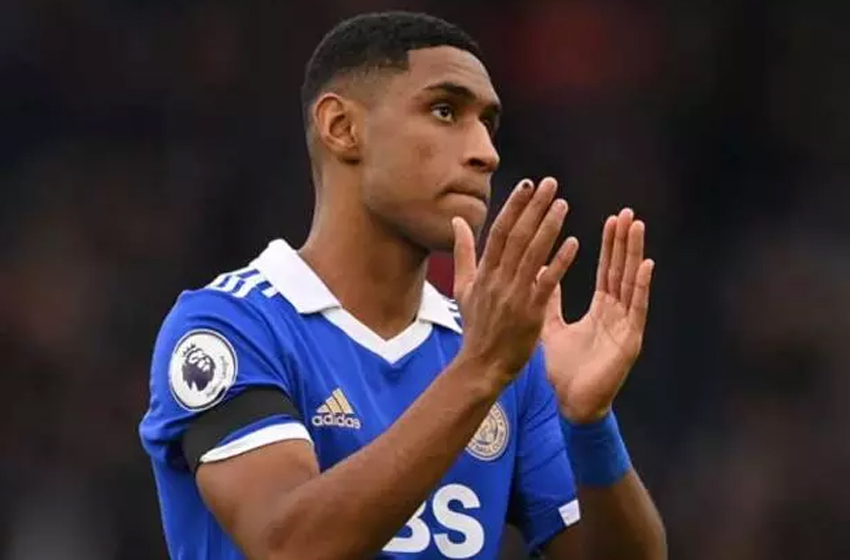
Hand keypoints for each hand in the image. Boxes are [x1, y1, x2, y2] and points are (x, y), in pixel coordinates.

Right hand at [452, 177, 578, 383]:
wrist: (481, 365)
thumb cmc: (476, 327)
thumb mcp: (464, 287)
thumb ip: (463, 253)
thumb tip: (456, 221)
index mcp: (483, 272)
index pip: (500, 231)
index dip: (514, 206)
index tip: (527, 184)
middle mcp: (498, 279)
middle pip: (518, 236)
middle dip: (534, 207)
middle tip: (551, 184)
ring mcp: (514, 295)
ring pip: (533, 254)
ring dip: (549, 227)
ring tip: (563, 204)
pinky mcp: (530, 312)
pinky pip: (547, 282)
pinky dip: (559, 262)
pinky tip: (574, 242)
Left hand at [542, 208, 654, 423]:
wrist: (571, 404)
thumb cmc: (564, 370)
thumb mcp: (551, 328)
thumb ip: (548, 300)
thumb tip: (541, 272)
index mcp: (601, 310)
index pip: (607, 270)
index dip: (609, 245)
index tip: (612, 219)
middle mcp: (617, 314)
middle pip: (621, 271)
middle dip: (623, 242)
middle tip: (627, 213)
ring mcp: (626, 326)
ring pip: (630, 283)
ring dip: (634, 254)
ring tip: (636, 227)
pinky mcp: (630, 341)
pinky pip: (636, 309)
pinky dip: (641, 287)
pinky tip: (645, 265)